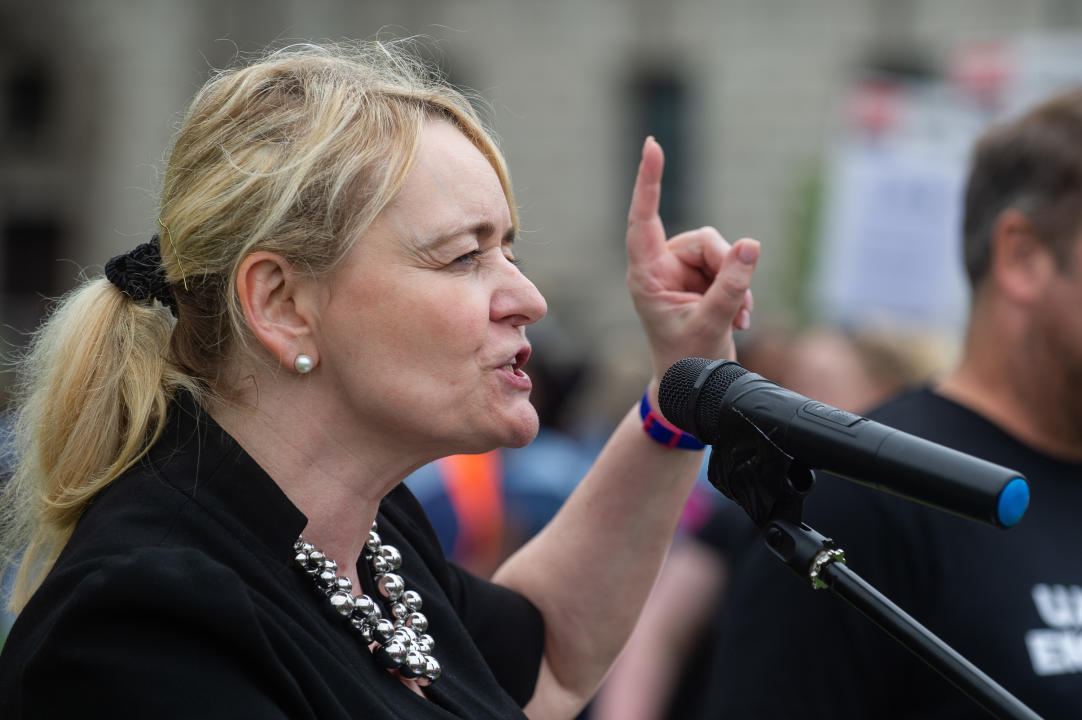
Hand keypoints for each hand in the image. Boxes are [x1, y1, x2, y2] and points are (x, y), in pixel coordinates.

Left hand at [626, 136, 758, 386]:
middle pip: (704, 239)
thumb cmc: (688, 361)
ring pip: (721, 251)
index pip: (644, 219)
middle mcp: (660, 267)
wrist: (692, 387)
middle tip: (736, 307)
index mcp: (646, 275)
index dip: (649, 182)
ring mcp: (681, 271)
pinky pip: (731, 264)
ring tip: (736, 318)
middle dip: (726, 268)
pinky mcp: (701, 277)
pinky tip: (739, 319)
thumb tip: (751, 245)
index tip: (652, 145)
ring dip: (736, 284)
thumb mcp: (712, 323)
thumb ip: (731, 286)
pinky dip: (740, 291)